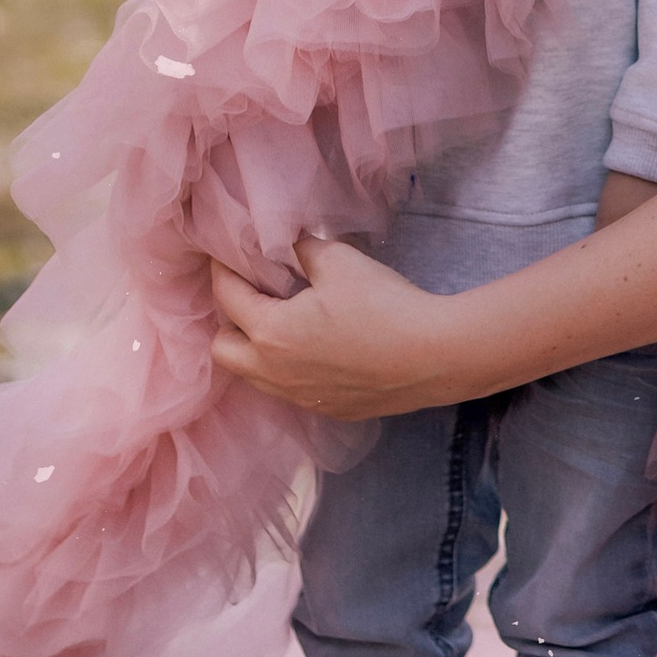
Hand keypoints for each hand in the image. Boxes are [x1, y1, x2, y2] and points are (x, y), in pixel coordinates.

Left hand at [209, 237, 492, 419]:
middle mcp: (274, 373)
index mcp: (270, 333)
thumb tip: (290, 246)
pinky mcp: (326, 409)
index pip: (226, 297)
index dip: (222, 271)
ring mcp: (300, 397)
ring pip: (254, 376)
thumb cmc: (383, 305)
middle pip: (224, 351)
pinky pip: (288, 390)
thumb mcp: (339, 261)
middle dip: (229, 320)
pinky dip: (286, 369)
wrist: (434, 356)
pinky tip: (316, 349)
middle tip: (254, 297)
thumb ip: (303, 250)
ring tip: (282, 323)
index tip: (224, 257)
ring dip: (255, 349)